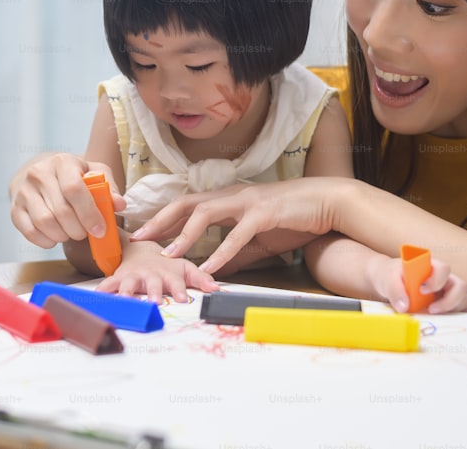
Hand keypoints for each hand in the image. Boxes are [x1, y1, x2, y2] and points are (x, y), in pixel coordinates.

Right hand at [9, 153, 124, 247]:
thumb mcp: (95, 174)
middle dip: (79, 229)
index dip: (89, 213)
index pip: (74, 189)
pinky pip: (30, 232)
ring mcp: (24, 191)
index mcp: (62, 162)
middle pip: (61, 210)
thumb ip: (109, 188)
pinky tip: (56, 237)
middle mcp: (39, 173)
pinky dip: (46, 241)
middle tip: (86, 233)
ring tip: (71, 233)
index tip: (100, 230)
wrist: (42, 176)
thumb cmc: (74, 176)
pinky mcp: (15, 209)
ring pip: (45, 222)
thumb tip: (120, 204)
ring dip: (63, 235)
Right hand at [96, 242, 219, 303]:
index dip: (179, 290)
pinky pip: (107, 285)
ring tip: (124, 303)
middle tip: (154, 303)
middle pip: (152, 285)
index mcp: (169, 274)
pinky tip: (96, 300)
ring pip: (129, 286)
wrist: (140, 249)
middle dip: (153, 293)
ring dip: (127, 294)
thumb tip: (218, 290)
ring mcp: (134, 277)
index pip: (176, 282)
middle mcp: (151, 276)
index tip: (183, 299)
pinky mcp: (118, 278)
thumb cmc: (166, 264)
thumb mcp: (185, 268)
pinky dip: (102, 292)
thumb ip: (201, 278)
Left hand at [130, 178, 342, 273]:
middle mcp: (232, 196)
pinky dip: (222, 251)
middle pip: (187, 203)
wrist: (327, 202)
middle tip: (139, 239)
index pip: (188, 206)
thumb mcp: (258, 239)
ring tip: (168, 254)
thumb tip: (211, 270)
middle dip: (161, 220)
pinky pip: (238, 234)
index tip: (142, 233)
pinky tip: (209, 267)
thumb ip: (234, 254)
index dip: (164, 218)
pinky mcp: (264, 213)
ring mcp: (247, 202)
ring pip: (206, 213)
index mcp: (229, 200)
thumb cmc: (293, 218)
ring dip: (184, 233)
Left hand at [372, 256, 466, 313]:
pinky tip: (442, 322)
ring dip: (453, 309)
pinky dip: (458, 318)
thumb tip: (404, 307)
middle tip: (431, 309)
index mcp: (431, 267)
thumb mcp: (388, 279)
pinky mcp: (449, 305)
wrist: (390, 282)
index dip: (437, 280)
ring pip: (466, 298)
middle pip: (462, 286)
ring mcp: (449, 292)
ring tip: (433, 314)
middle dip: (451, 300)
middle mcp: (445, 279)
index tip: (422, 290)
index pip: (444, 268)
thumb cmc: (392, 276)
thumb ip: (395, 290)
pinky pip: (463, 311)